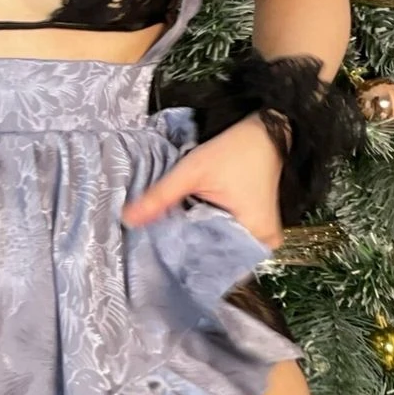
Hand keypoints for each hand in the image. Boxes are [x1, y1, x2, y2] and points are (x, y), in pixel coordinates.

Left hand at [121, 115, 285, 250]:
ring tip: (174, 238)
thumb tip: (128, 219)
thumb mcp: (193, 172)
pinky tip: (192, 229)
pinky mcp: (258, 227)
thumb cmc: (235, 150)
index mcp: (256, 237)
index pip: (213, 261)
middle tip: (160, 248)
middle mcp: (263, 244)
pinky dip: (210, 233)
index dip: (183, 257)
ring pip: (221, 248)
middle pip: (217, 257)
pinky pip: (229, 238)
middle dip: (189, 251)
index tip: (157, 255)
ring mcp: (263, 237)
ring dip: (199, 242)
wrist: (265, 132)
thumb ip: (160, 197)